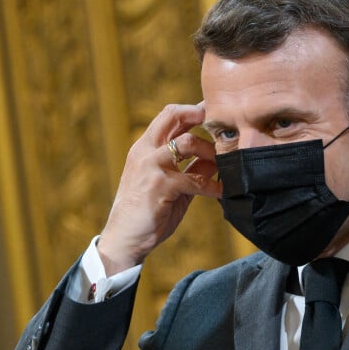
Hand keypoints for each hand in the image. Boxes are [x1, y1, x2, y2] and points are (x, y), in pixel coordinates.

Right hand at [98, 103, 220, 274]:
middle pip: (173, 116)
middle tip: (221, 124)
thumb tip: (216, 157)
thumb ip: (191, 169)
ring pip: (187, 142)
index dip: (192, 110)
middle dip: (200, 114)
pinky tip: (221, 192)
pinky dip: (212, 186)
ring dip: (211, 151)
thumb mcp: (172, 185)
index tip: (213, 113)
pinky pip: (194, 179)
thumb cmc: (148, 212)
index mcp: (145, 148)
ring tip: (225, 163)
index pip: (168, 116)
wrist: (124, 239)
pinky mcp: (160, 185)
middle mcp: (145, 151)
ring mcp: (151, 167)